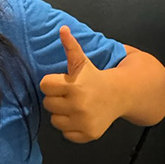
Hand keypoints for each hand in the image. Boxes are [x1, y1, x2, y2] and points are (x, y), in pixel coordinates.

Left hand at [40, 26, 120, 142]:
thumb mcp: (82, 62)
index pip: (44, 86)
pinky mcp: (87, 134)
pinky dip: (71, 128)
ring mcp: (83, 121)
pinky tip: (81, 117)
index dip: (52, 83)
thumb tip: (62, 29)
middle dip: (57, 98)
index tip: (64, 82)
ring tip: (75, 106)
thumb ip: (71, 47)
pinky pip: (65, 134)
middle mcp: (79, 105)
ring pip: (55, 120)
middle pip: (48, 104)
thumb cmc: (95, 78)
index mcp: (75, 86)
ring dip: (62, 114)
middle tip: (71, 94)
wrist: (120, 95)